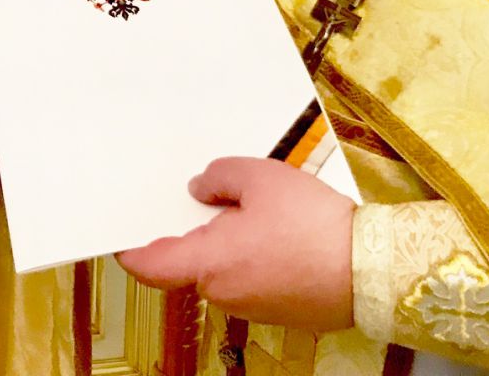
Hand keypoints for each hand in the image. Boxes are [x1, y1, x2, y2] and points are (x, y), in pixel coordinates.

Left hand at [117, 158, 355, 332]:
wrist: (369, 269)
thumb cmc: (313, 225)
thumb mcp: (261, 178)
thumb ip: (219, 177)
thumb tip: (199, 189)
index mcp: (209, 262)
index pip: (149, 264)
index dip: (130, 248)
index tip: (120, 232)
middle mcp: (223, 293)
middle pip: (190, 261)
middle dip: (196, 229)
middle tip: (211, 195)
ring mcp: (251, 306)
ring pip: (223, 269)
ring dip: (229, 241)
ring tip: (258, 207)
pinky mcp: (277, 310)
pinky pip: (250, 279)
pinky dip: (252, 256)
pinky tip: (278, 232)